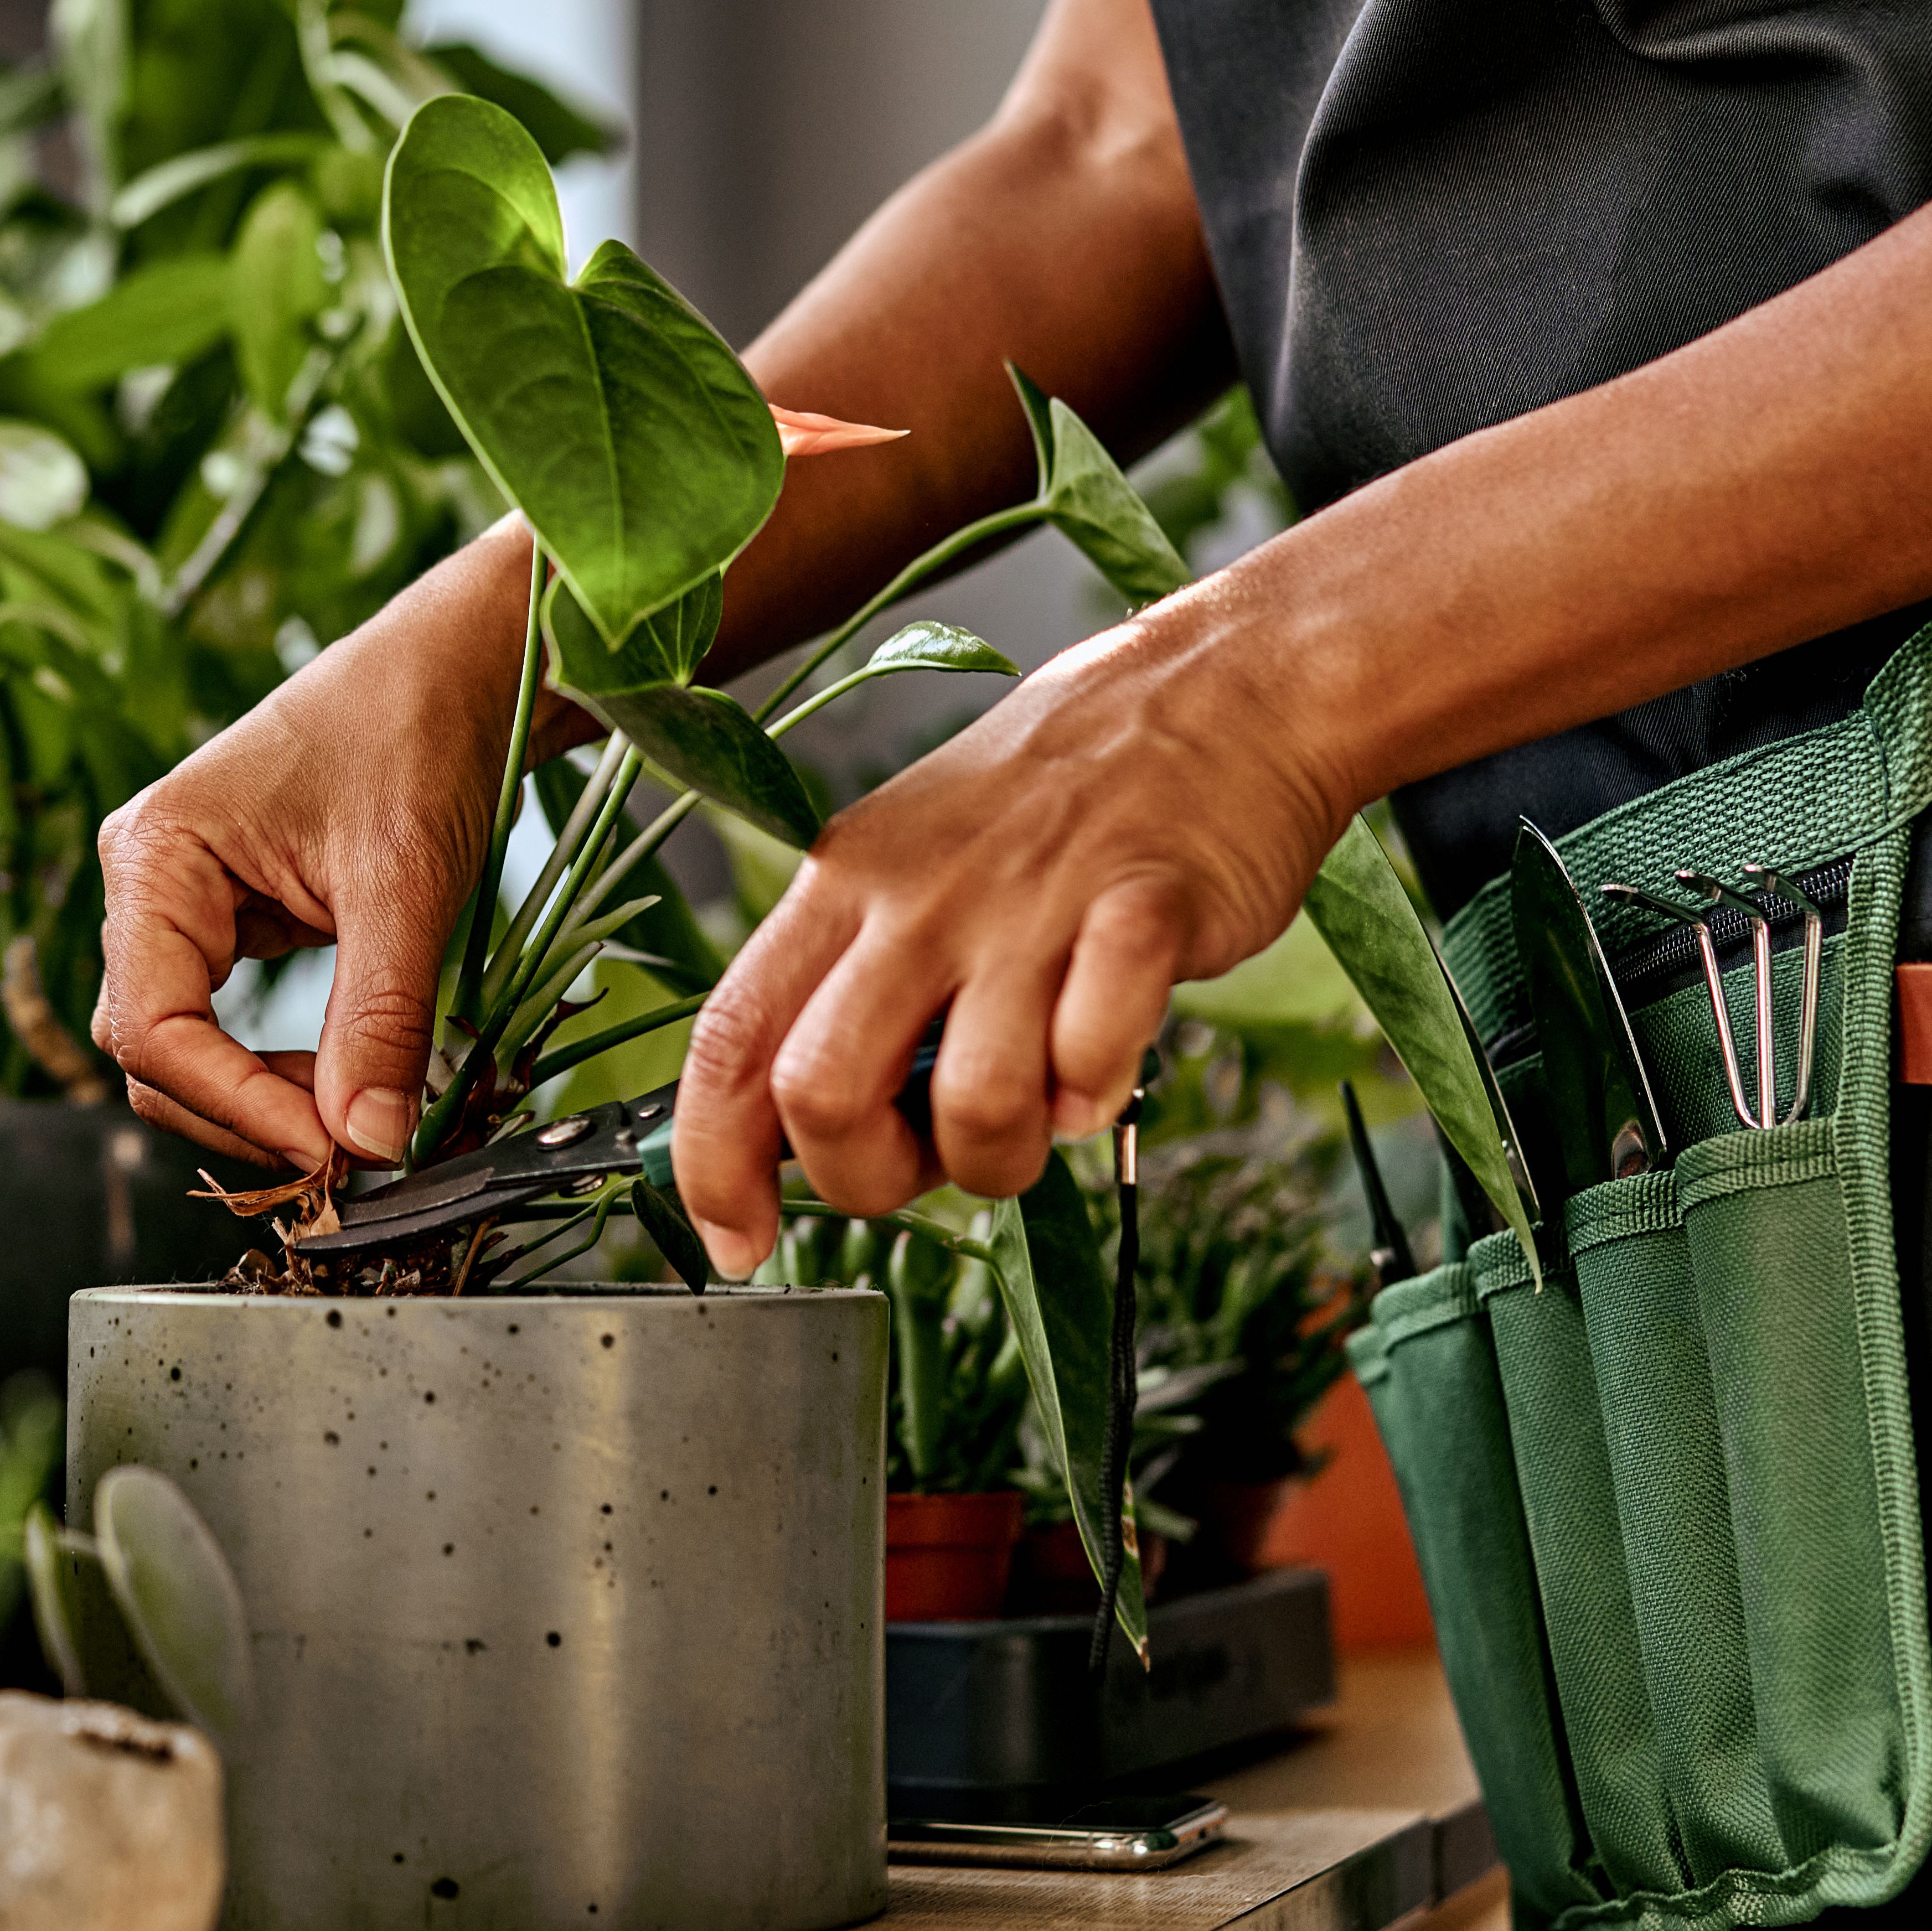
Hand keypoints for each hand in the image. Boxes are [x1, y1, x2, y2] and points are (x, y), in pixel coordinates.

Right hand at [93, 529, 537, 1169]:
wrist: (461, 665)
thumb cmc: (418, 732)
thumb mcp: (405, 884)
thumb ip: (378, 1020)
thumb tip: (369, 1147)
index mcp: (155, 857)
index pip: (153, 1028)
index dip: (235, 1105)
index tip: (330, 1150)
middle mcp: (148, 885)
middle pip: (152, 1053)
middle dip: (244, 1113)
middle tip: (354, 1151)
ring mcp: (186, 906)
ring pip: (187, 1049)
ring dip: (263, 1100)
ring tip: (361, 1118)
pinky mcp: (234, 921)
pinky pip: (228, 1025)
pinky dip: (281, 1071)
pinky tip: (347, 1081)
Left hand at [670, 590, 1347, 1274]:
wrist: (1220, 689)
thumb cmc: (1058, 803)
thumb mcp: (912, 869)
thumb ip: (853, 986)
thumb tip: (794, 1132)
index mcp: (841, 885)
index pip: (728, 1041)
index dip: (711, 1164)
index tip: (737, 1241)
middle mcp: (916, 895)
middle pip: (820, 1093)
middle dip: (866, 1178)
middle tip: (927, 1160)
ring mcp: (1028, 902)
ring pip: (970, 1104)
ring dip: (1001, 1158)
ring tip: (1034, 1113)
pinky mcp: (1143, 911)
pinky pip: (1094, 1054)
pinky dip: (1096, 1092)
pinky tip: (1103, 1063)